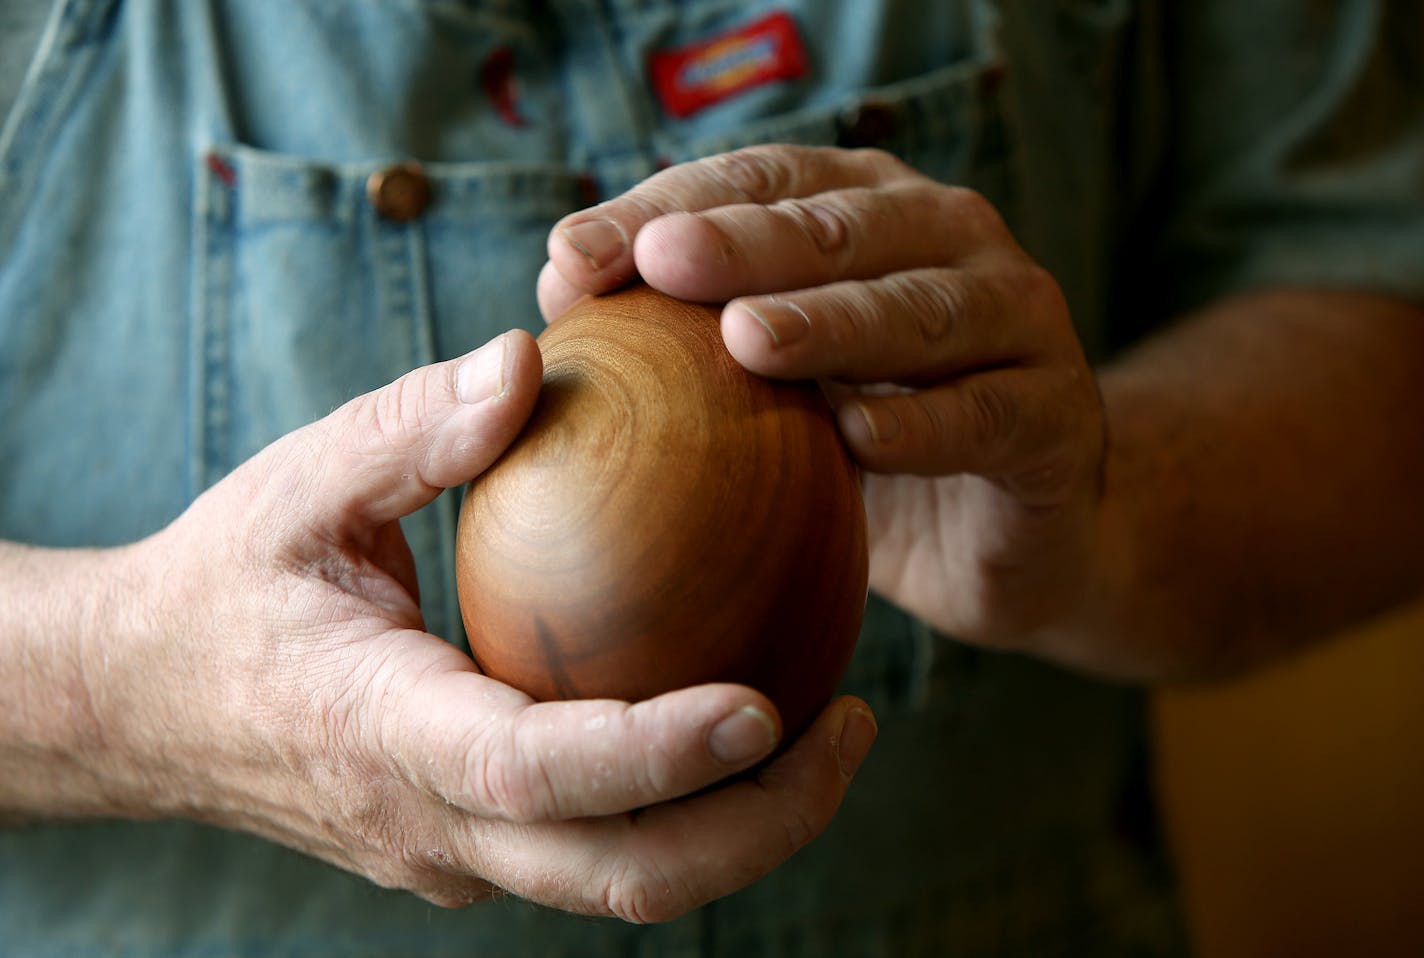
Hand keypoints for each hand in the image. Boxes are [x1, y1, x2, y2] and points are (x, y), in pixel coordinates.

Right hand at [77, 330, 874, 919]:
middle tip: (853, 724)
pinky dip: (684, 806)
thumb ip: (414, 427)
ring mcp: (452, 855)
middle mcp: (428, 823)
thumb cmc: (226, 583)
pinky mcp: (471, 850)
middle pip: (619, 876)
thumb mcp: (302, 483)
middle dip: (758, 824)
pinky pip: (596, 847)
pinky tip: (740, 721)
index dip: (654, 756)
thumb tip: (528, 358)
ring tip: (829, 727)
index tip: (764, 707)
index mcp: (382, 733)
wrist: (144, 701)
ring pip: (623, 881)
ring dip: (743, 826)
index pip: (533, 771)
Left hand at [542, 146, 1114, 673]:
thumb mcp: (773, 383)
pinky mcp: (1057, 415)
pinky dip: (921, 423)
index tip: (573, 255)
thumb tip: (559, 282)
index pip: (765, 184)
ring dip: (832, 320)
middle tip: (659, 263)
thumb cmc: (869, 443)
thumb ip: (685, 329)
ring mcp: (1018, 320)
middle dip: (744, 243)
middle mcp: (953, 242)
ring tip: (745, 341)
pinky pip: (986, 413)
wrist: (1008, 535)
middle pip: (841, 228)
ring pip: (921, 308)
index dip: (670, 205)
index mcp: (874, 212)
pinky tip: (856, 435)